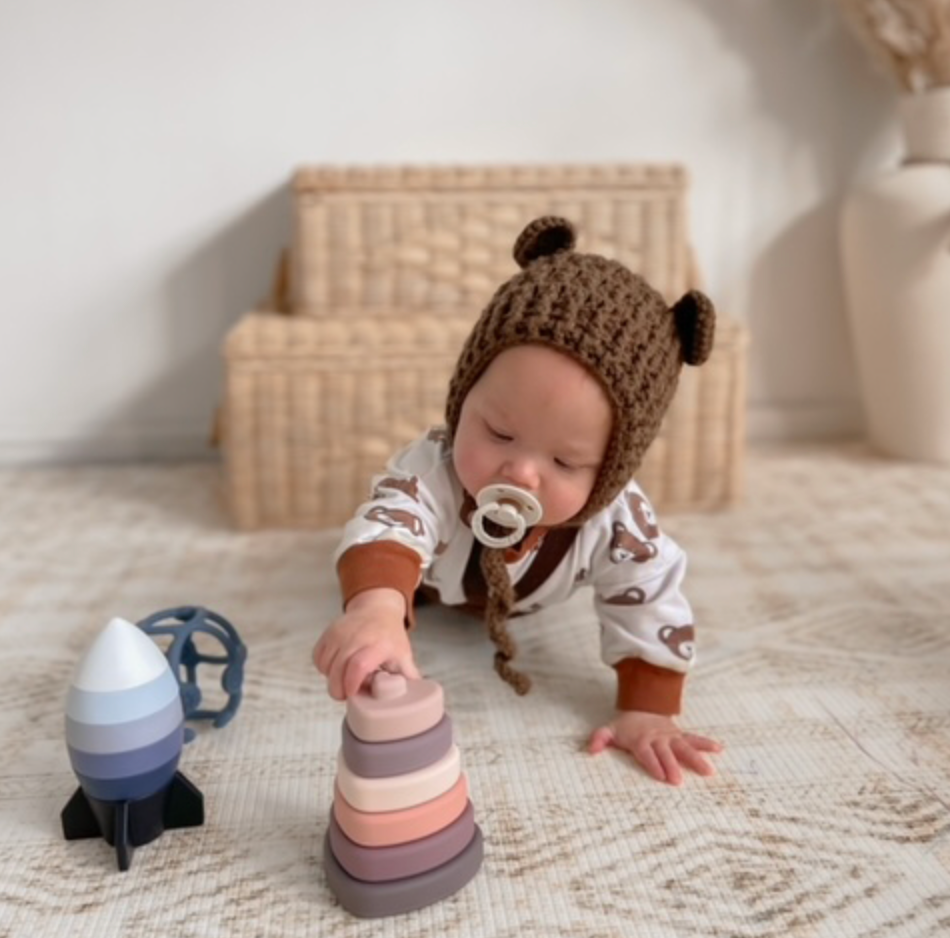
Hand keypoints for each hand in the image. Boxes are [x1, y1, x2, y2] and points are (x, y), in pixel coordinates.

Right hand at [313, 588, 420, 699]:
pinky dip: (324, 667)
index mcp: (378, 644)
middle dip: (339, 689)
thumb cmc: (390, 636)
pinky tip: (337, 667)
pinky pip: (318, 658)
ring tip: (345, 677)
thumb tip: (414, 698)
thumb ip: (407, 678)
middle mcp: (356, 636)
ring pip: (326, 666)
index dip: (352, 683)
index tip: (353, 693)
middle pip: (338, 669)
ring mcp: (340, 633)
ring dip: (332, 678)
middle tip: (348, 694)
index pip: (359, 665)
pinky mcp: (328, 633)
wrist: (377, 609)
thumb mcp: (403, 655)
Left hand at [588, 710, 722, 785]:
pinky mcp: (680, 735)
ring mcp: (671, 736)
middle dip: (672, 766)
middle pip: (666, 753)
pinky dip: (706, 743)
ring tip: (708, 771)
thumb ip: (600, 738)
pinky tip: (719, 749)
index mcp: (641, 740)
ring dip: (696, 758)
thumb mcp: (609, 730)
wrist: (642, 706)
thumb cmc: (625, 726)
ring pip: (684, 747)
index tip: (660, 775)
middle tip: (679, 781)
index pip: (646, 753)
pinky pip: (694, 738)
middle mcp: (658, 738)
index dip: (653, 763)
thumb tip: (591, 750)